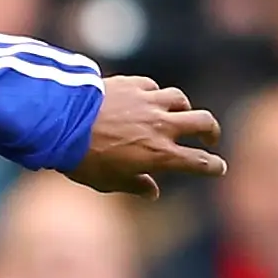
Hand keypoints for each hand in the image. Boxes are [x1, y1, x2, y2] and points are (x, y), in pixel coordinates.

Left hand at [67, 75, 224, 198]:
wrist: (59, 123)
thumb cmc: (81, 158)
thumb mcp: (107, 181)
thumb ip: (134, 185)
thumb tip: (152, 192)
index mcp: (160, 154)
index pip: (199, 161)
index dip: (213, 166)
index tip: (218, 167)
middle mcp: (161, 126)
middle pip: (203, 123)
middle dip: (211, 131)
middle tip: (208, 137)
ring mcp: (148, 102)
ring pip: (180, 100)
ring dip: (182, 108)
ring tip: (177, 114)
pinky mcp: (132, 85)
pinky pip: (152, 87)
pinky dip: (153, 94)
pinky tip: (146, 98)